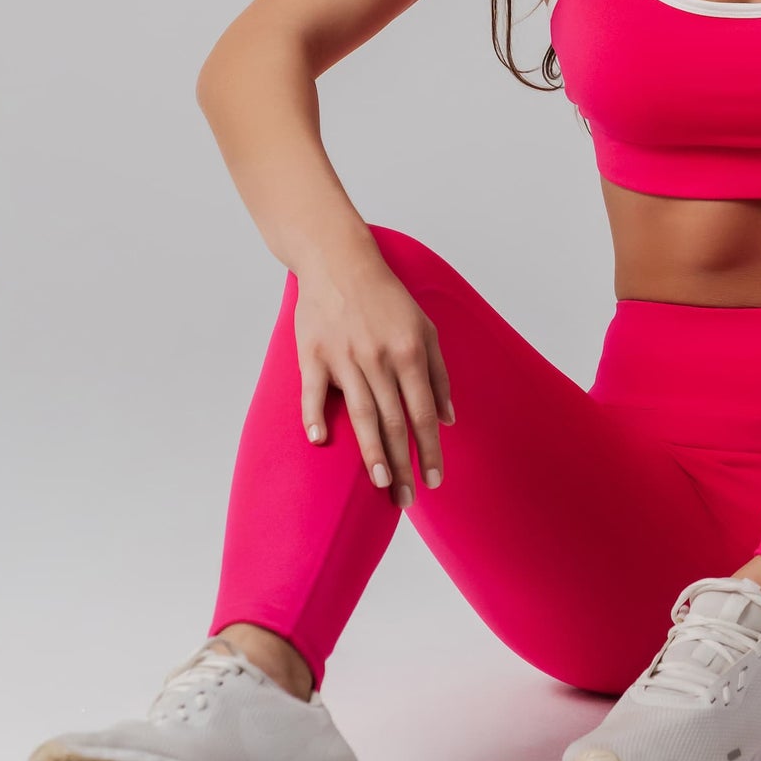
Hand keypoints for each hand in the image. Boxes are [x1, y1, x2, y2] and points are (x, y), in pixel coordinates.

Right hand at [294, 255, 454, 507]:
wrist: (340, 261)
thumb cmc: (387, 298)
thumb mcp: (425, 327)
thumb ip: (438, 374)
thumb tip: (448, 419)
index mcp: (410, 352)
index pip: (423, 413)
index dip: (431, 450)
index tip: (435, 480)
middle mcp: (379, 358)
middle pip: (394, 421)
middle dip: (403, 464)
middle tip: (407, 499)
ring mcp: (344, 356)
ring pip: (360, 413)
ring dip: (371, 452)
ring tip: (381, 484)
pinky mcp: (312, 353)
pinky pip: (312, 391)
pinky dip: (314, 416)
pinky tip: (321, 441)